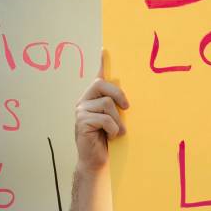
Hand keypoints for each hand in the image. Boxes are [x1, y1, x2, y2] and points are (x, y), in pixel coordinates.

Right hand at [75, 51, 128, 171]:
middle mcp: (84, 101)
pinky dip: (113, 129)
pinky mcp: (81, 122)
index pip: (98, 77)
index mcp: (93, 98)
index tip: (105, 48)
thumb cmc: (108, 140)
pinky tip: (111, 137)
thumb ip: (117, 107)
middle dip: (118, 94)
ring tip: (118, 132)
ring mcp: (81, 111)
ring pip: (107, 104)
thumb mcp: (115, 120)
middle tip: (127, 108)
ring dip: (118, 121)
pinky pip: (104, 118)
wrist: (96, 161)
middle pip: (102, 84)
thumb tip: (129, 100)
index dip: (101, 62)